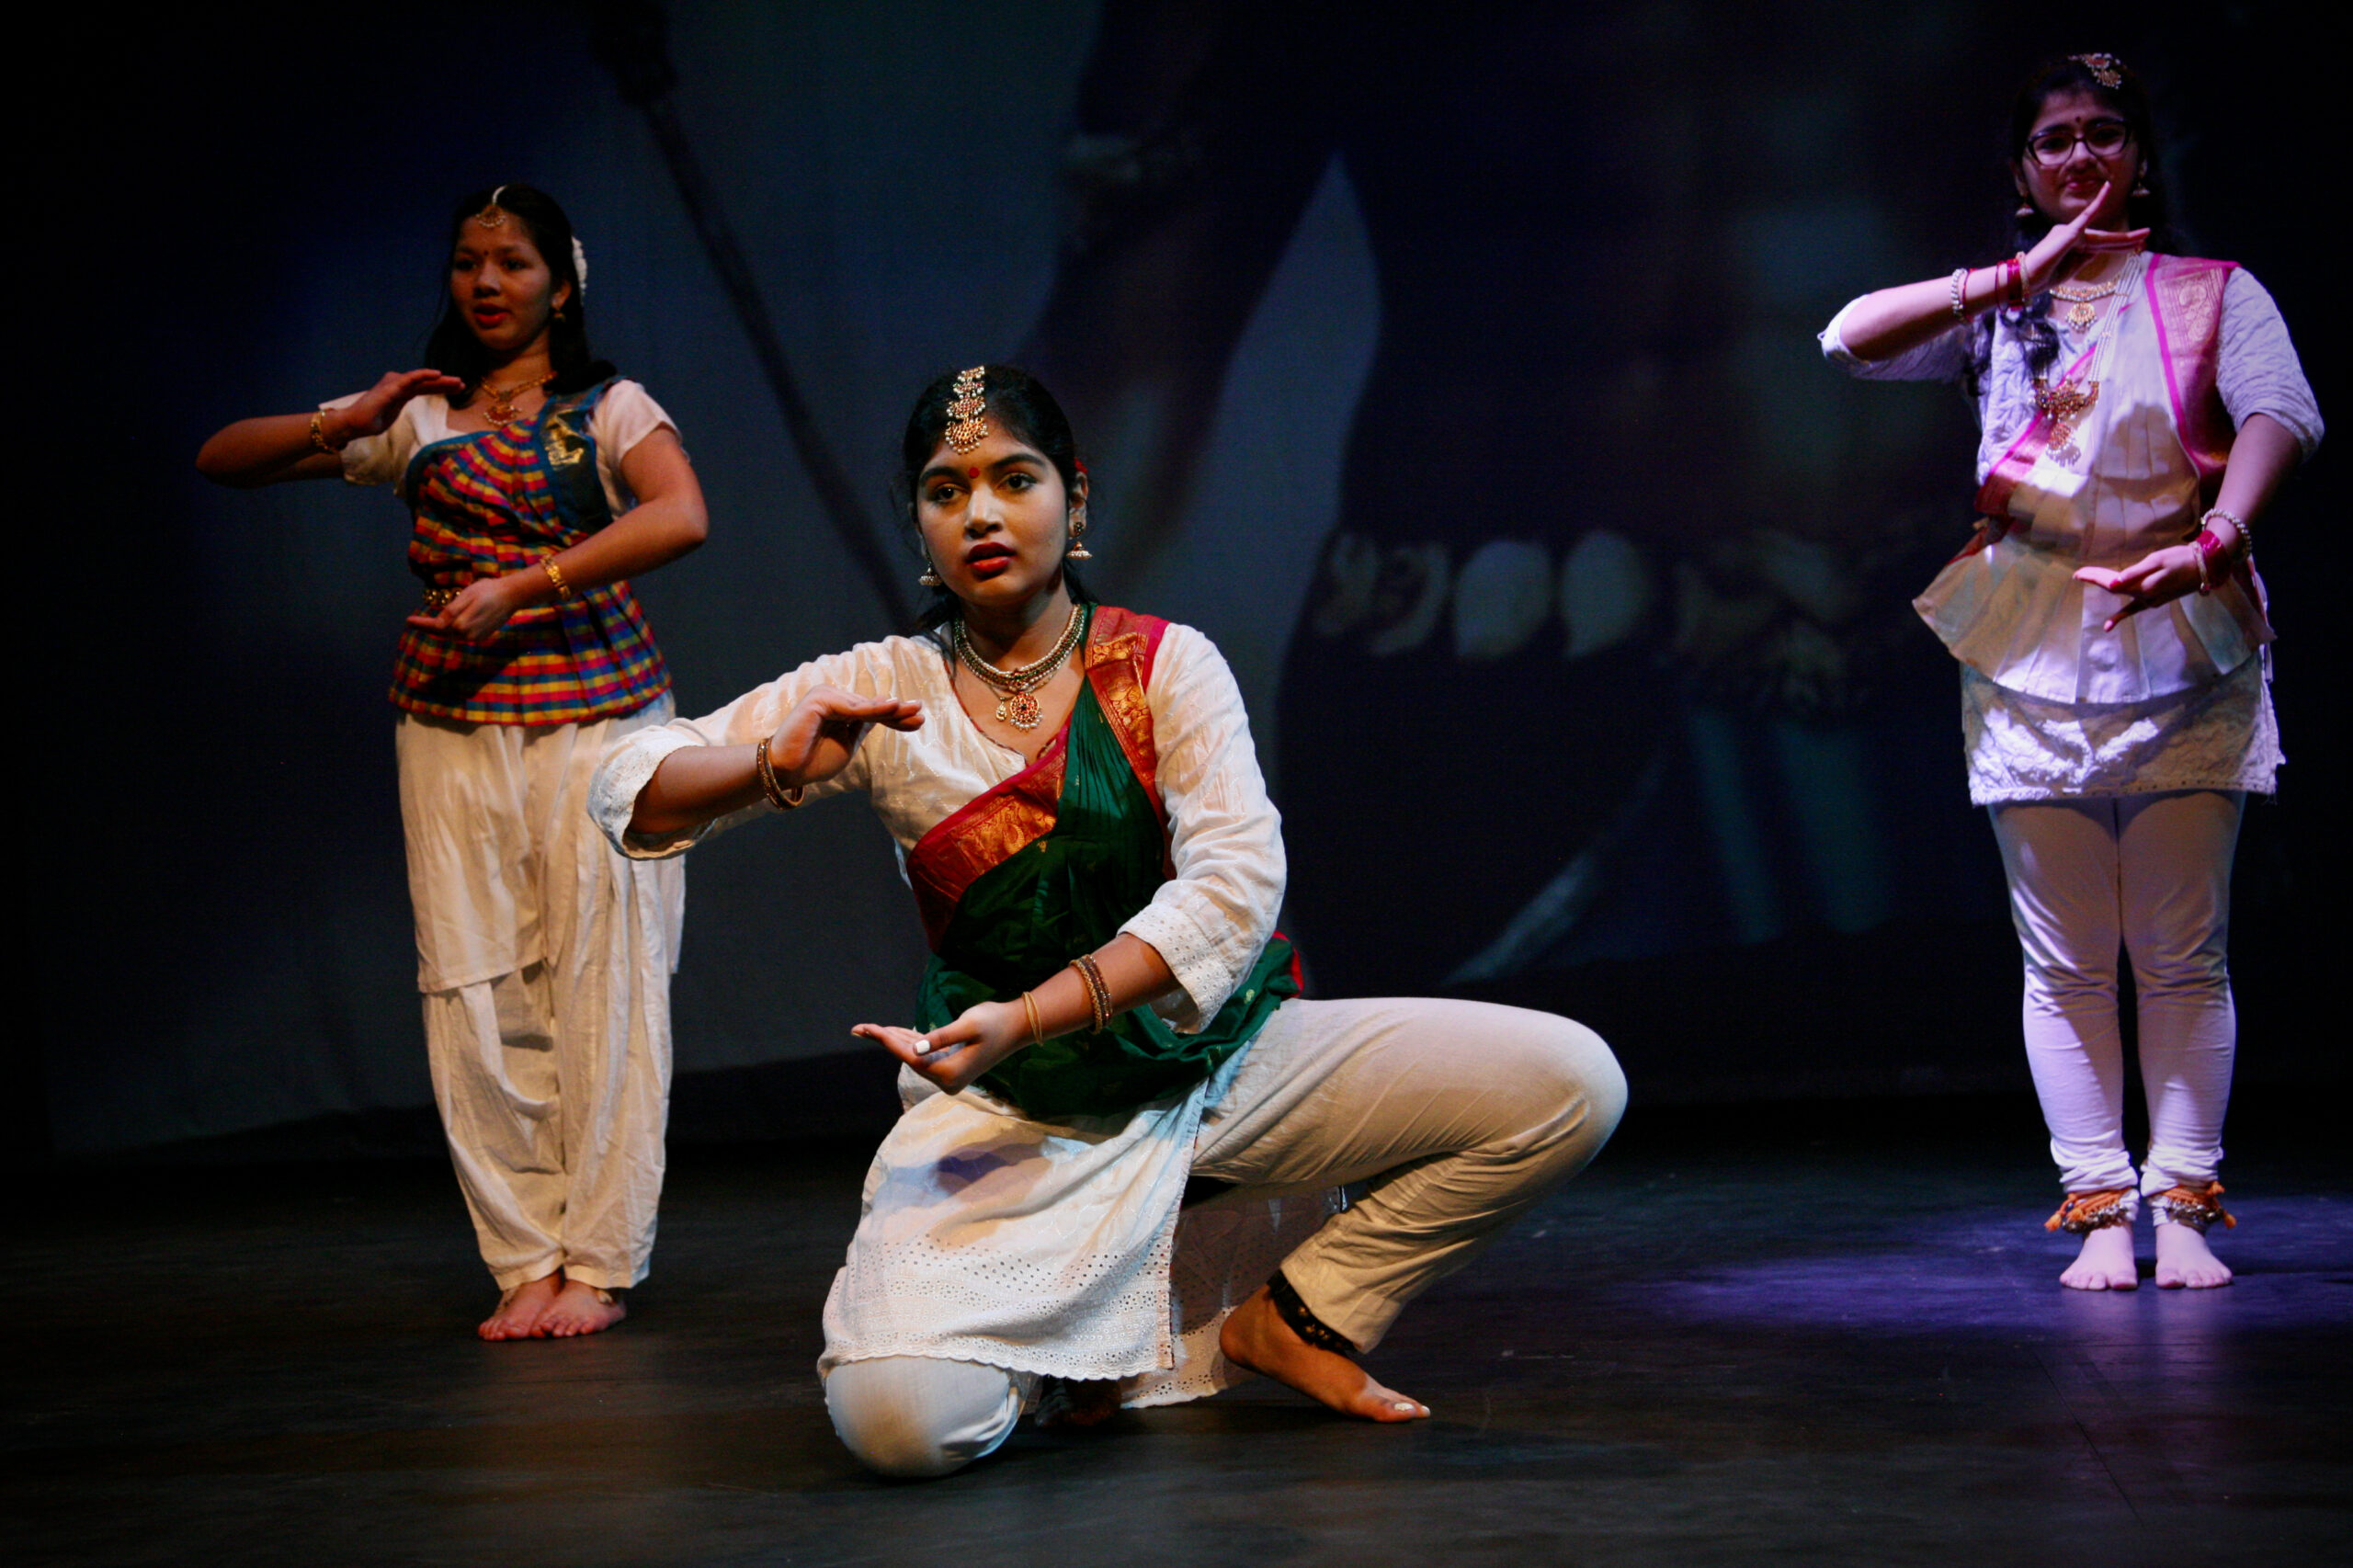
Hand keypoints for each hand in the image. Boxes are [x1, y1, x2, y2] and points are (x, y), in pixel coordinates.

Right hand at [332, 368, 465, 443]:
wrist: (353, 424)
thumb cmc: (370, 421)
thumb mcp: (392, 414)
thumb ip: (400, 406)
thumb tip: (405, 404)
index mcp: (401, 392)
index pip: (425, 388)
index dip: (442, 387)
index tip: (459, 389)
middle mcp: (399, 385)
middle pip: (426, 383)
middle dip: (445, 383)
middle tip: (463, 384)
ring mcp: (394, 384)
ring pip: (422, 380)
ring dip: (441, 380)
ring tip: (457, 381)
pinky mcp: (391, 387)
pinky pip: (410, 379)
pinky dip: (424, 375)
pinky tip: (437, 374)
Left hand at [404, 572, 529, 639]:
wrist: (512, 596)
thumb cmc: (488, 591)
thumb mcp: (467, 596)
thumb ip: (451, 611)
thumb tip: (437, 625)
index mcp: (461, 624)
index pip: (436, 626)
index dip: (421, 623)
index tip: (408, 620)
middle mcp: (467, 634)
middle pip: (442, 633)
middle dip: (427, 628)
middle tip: (412, 622)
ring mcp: (475, 637)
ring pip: (451, 635)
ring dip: (438, 631)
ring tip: (424, 625)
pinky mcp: (481, 636)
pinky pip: (461, 635)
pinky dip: (450, 632)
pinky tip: (445, 627)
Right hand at [765, 686, 924, 789]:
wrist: (787, 771)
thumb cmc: (814, 761)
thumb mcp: (847, 744)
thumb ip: (863, 726)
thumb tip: (887, 708)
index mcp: (840, 709)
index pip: (872, 711)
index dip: (896, 716)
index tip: (919, 720)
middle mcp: (833, 698)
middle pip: (872, 705)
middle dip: (897, 711)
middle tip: (920, 714)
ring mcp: (825, 696)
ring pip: (864, 705)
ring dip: (889, 709)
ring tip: (911, 711)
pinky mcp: (818, 700)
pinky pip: (850, 707)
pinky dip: (871, 709)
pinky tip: (891, 708)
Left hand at [853, 999, 1029, 1093]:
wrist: (1017, 1026)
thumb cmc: (994, 1021)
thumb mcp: (968, 1024)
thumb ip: (941, 1037)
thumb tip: (914, 1048)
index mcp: (949, 1073)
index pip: (910, 1056)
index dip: (886, 1040)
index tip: (865, 1029)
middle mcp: (947, 1081)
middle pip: (909, 1058)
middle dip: (886, 1040)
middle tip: (859, 1028)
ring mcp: (949, 1078)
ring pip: (915, 1057)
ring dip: (896, 1041)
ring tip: (870, 1029)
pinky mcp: (951, 1069)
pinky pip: (924, 1056)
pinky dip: (911, 1043)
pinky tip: (896, 1033)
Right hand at [2020, 184, 2150, 294]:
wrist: (2028, 280)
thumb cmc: (2044, 277)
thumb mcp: (2071, 270)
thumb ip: (2086, 258)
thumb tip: (2100, 248)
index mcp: (2070, 244)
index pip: (2099, 245)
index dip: (2118, 246)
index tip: (2134, 246)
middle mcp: (2070, 233)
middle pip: (2104, 240)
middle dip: (2126, 240)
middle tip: (2147, 235)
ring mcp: (2070, 231)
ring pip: (2102, 238)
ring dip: (2124, 239)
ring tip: (2145, 235)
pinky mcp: (2070, 231)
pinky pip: (2087, 215)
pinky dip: (2098, 201)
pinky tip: (2108, 187)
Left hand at [2074, 545, 2202, 630]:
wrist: (2205, 566)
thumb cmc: (2181, 559)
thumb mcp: (2157, 560)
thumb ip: (2136, 572)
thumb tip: (2114, 583)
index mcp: (2143, 585)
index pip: (2111, 583)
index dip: (2094, 577)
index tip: (2078, 573)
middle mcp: (2144, 596)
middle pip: (2114, 588)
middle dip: (2095, 580)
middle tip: (2078, 574)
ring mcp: (2150, 601)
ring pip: (2121, 595)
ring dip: (2105, 587)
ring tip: (2087, 580)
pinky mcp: (2155, 602)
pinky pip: (2134, 610)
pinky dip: (2120, 616)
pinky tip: (2107, 626)